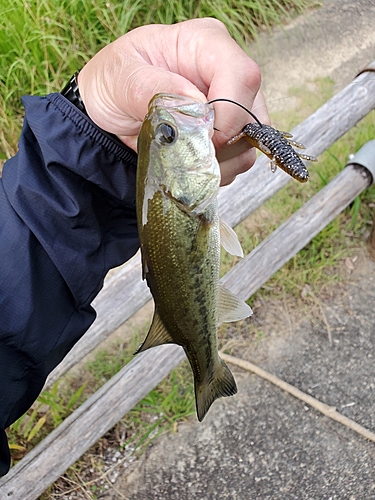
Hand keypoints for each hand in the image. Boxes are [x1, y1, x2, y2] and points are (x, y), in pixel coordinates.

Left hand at [78, 18, 269, 185]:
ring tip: (182, 157)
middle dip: (221, 142)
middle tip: (185, 150)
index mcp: (204, 44)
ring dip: (218, 161)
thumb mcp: (121, 77)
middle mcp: (225, 73)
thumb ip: (152, 88)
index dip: (227, 113)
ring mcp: (230, 106)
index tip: (199, 136)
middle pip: (252, 113)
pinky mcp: (227, 135)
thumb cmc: (113, 83)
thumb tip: (195, 106)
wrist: (107, 114)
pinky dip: (216, 171)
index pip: (241, 75)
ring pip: (249, 142)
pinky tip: (189, 163)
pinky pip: (239, 160)